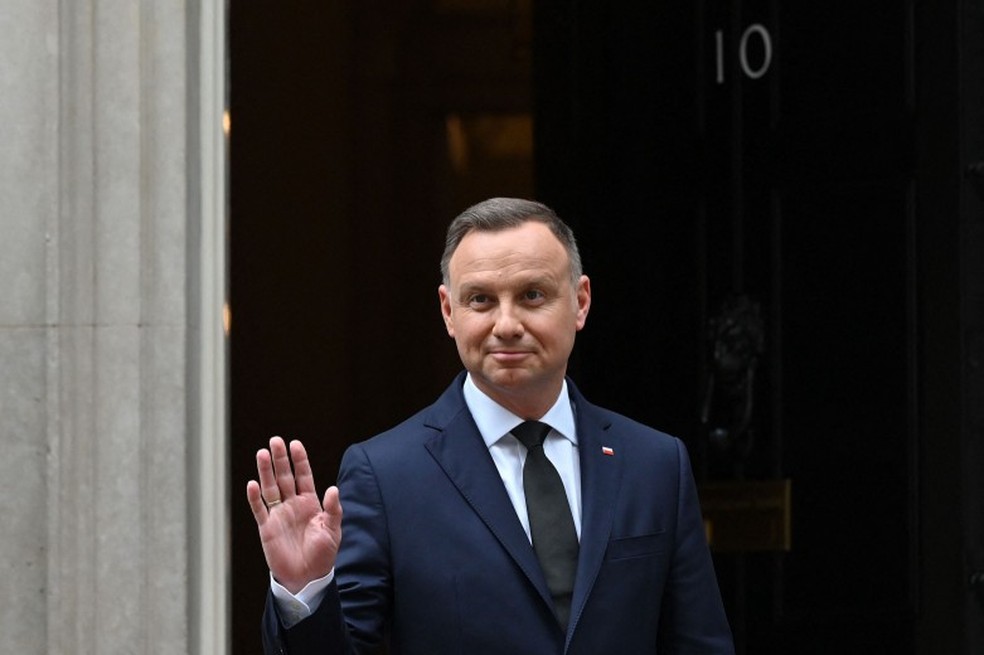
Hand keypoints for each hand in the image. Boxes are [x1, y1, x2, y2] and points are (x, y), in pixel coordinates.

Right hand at [246, 436, 341, 593]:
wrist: (307, 578)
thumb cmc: (323, 555)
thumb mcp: (333, 531)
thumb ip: (333, 509)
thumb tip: (333, 488)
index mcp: (310, 503)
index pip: (303, 476)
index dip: (299, 460)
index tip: (295, 444)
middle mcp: (293, 505)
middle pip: (285, 477)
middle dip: (280, 459)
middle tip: (275, 441)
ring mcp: (279, 515)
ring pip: (270, 488)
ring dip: (265, 472)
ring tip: (261, 453)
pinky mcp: (267, 528)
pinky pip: (259, 510)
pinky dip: (255, 498)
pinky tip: (252, 484)